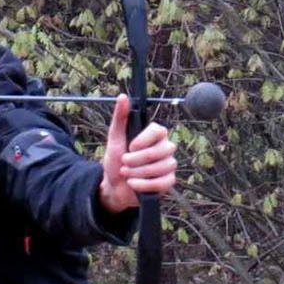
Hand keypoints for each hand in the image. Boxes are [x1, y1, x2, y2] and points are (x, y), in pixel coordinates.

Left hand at [98, 95, 177, 212]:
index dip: (143, 140)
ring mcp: (169, 165)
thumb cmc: (116, 160)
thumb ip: (120, 118)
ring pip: (161, 168)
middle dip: (136, 160)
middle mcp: (165, 148)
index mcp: (154, 135)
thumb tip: (123, 96)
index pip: (159, 130)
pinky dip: (144, 185)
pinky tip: (133, 183)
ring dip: (137, 173)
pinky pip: (163, 183)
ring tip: (126, 173)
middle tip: (123, 162)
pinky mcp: (168, 182)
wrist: (114, 187)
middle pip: (159, 151)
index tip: (130, 146)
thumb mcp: (114, 138)